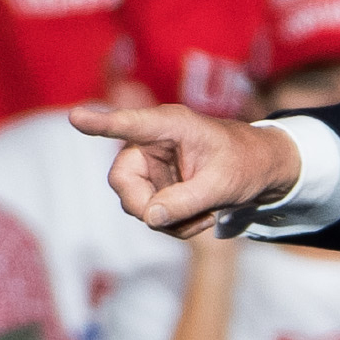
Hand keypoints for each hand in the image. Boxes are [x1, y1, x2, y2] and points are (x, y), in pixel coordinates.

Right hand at [72, 100, 306, 238]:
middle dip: (148, 207)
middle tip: (178, 219)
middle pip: (123, 181)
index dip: (102, 123)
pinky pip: (150, 213)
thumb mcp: (224, 185)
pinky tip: (199, 216)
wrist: (263, 169)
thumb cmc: (247, 163)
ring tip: (204, 214)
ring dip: (169, 219)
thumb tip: (150, 217)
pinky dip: (174, 223)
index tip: (76, 117)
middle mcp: (152, 142)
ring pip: (136, 203)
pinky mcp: (155, 185)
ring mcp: (151, 165)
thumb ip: (186, 201)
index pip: (131, 124)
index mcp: (171, 125)